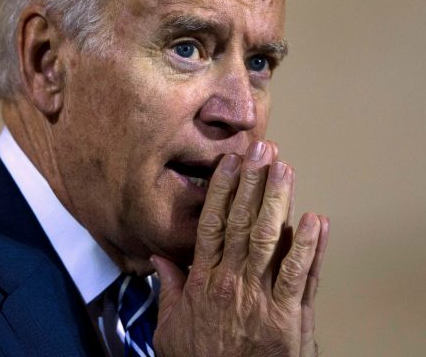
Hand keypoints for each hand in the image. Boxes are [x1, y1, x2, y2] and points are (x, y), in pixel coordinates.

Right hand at [151, 141, 329, 356]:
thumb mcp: (169, 326)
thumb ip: (170, 288)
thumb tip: (159, 257)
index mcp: (203, 281)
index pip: (212, 224)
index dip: (223, 190)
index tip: (230, 163)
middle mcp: (231, 282)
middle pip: (243, 222)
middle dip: (254, 183)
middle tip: (263, 150)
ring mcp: (261, 297)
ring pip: (270, 240)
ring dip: (279, 202)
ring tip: (285, 169)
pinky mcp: (288, 317)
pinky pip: (300, 276)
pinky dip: (311, 247)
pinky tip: (317, 220)